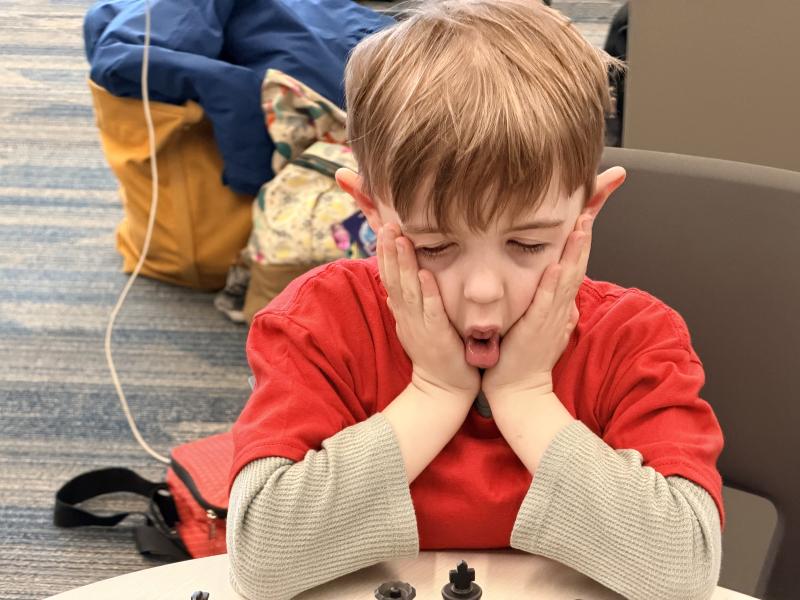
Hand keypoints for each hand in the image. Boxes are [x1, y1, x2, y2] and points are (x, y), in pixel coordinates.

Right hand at [378, 223, 480, 401]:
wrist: (442, 390)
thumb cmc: (433, 355)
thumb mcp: (415, 326)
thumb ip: (405, 306)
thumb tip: (391, 289)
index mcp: (402, 312)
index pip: (389, 278)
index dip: (386, 253)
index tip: (384, 228)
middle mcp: (407, 317)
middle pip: (394, 280)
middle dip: (390, 252)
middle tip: (388, 225)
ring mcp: (420, 327)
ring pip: (409, 291)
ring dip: (404, 265)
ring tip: (402, 240)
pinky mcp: (437, 337)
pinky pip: (431, 312)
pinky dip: (428, 293)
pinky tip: (425, 274)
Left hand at [482, 213, 593, 401]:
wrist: (519, 393)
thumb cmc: (526, 362)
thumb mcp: (545, 330)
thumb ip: (556, 311)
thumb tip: (567, 297)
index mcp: (560, 308)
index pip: (573, 270)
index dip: (580, 245)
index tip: (583, 219)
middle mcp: (560, 311)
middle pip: (576, 269)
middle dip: (583, 241)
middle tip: (588, 212)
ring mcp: (550, 321)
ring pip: (566, 282)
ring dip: (574, 255)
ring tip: (581, 228)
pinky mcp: (535, 331)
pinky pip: (544, 304)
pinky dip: (551, 285)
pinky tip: (554, 266)